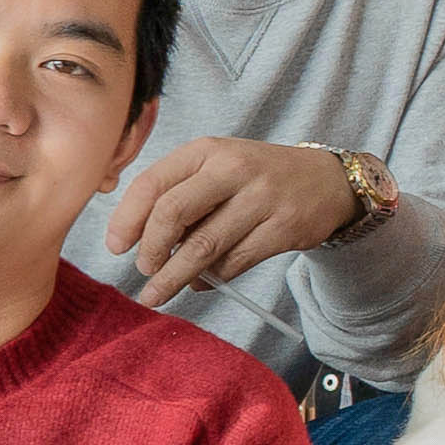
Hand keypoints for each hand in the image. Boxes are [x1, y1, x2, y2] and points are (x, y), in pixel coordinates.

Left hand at [101, 135, 360, 295]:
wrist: (327, 180)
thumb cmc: (256, 177)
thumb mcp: (217, 167)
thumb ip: (179, 193)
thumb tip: (137, 240)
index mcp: (207, 149)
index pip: (152, 183)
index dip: (127, 219)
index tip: (117, 246)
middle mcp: (233, 168)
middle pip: (173, 213)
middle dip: (150, 249)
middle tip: (144, 270)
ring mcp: (261, 198)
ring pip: (203, 246)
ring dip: (174, 276)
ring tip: (156, 294)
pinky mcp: (283, 228)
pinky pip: (235, 262)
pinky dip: (212, 278)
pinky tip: (202, 281)